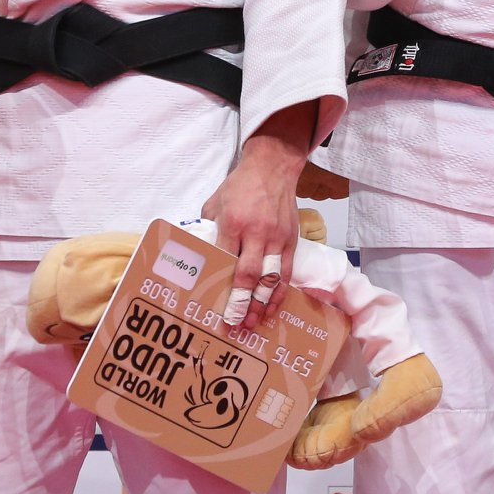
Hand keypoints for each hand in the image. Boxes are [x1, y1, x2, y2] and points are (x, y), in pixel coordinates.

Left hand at [201, 104, 315, 330]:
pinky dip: (279, 293)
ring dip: (261, 305)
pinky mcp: (291, 240)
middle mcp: (256, 233)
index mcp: (232, 223)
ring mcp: (276, 238)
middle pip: (248, 275)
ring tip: (252, 324)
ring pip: (270, 278)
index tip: (213, 305)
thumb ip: (209, 229)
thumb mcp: (214, 203)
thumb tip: (202, 254)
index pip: (224, 260)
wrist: (272, 167)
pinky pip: (286, 272)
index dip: (220, 286)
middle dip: (241, 304)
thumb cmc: (239, 186)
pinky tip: (272, 309)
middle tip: (234, 325)